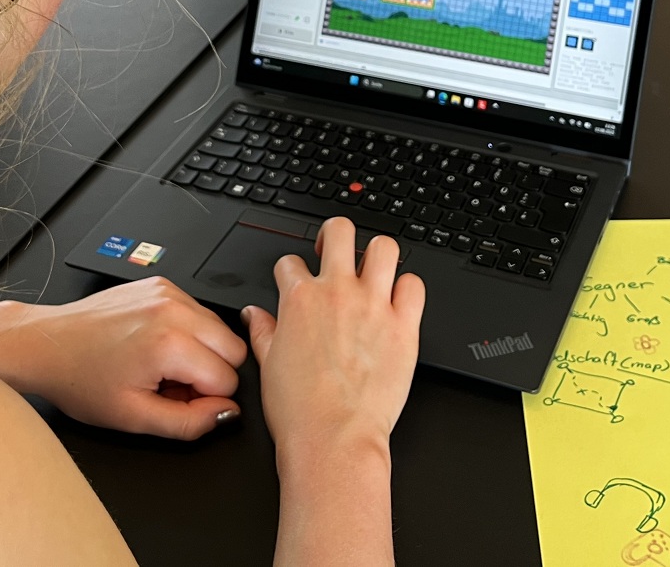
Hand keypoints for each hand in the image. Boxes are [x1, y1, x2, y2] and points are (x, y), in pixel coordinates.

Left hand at [0, 278, 249, 439]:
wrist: (48, 344)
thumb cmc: (81, 380)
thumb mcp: (134, 418)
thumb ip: (189, 423)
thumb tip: (226, 414)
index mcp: (170, 343)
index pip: (228, 379)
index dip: (206, 399)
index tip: (176, 399)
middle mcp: (174, 309)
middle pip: (235, 348)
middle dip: (211, 372)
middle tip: (171, 384)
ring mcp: (169, 291)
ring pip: (221, 328)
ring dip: (200, 351)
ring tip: (160, 364)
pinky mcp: (162, 283)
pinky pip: (198, 312)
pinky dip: (187, 332)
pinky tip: (154, 345)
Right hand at [242, 218, 425, 466]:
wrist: (333, 439)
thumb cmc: (300, 412)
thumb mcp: (267, 366)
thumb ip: (263, 331)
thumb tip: (254, 314)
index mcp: (300, 300)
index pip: (290, 262)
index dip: (291, 271)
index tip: (297, 282)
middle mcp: (338, 293)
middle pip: (339, 230)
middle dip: (333, 235)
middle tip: (335, 253)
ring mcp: (374, 306)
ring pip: (384, 247)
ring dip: (377, 255)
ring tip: (372, 271)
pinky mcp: (405, 326)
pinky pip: (415, 285)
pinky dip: (408, 288)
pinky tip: (398, 301)